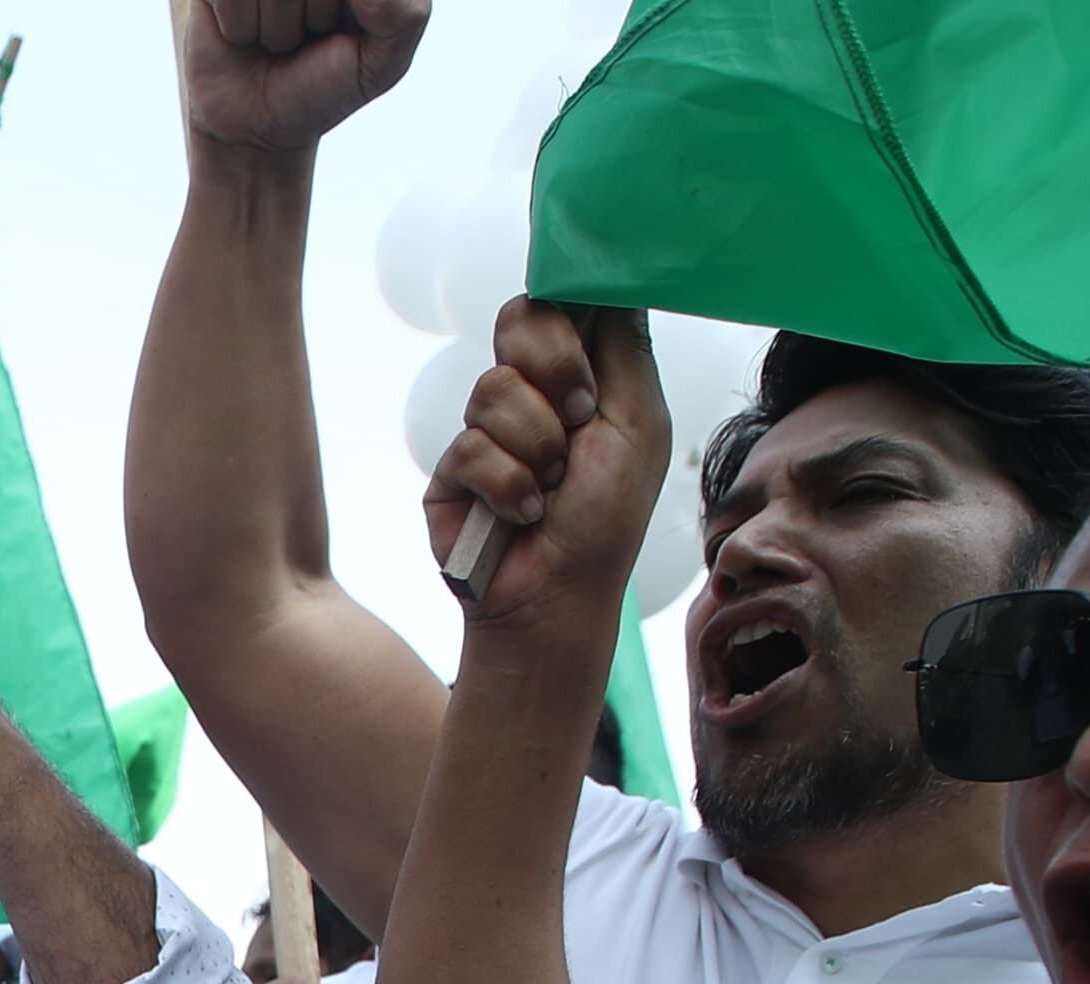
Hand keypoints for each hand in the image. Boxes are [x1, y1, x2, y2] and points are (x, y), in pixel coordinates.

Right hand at [177, 0, 429, 154]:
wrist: (255, 125)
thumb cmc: (323, 84)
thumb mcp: (382, 62)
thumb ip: (403, 15)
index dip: (353, 12)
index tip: (345, 34)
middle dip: (314, 18)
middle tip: (306, 37)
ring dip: (276, 28)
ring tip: (275, 38)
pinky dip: (239, 25)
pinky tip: (242, 34)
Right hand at [420, 300, 673, 630]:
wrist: (557, 599)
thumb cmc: (606, 520)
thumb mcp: (638, 423)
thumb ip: (624, 348)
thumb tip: (614, 279)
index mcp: (580, 375)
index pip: (559, 302)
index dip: (565, 309)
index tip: (587, 346)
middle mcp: (532, 394)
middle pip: (518, 320)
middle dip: (554, 371)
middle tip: (579, 418)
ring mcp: (487, 429)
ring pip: (493, 388)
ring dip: (537, 447)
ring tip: (552, 489)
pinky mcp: (451, 470)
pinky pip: (470, 448)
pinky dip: (507, 487)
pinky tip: (523, 516)